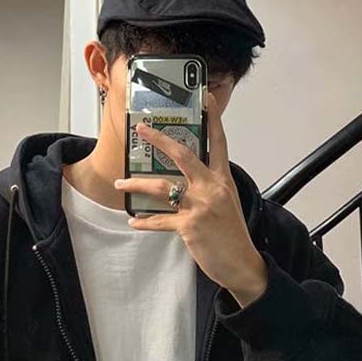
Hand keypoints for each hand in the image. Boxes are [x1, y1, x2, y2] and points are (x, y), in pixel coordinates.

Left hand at [113, 92, 267, 306]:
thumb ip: (209, 189)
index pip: (218, 143)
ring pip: (162, 187)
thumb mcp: (226, 204)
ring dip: (136, 185)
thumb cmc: (232, 235)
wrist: (241, 263)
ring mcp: (200, 206)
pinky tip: (134, 221)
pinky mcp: (189, 226)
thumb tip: (185, 182)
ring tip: (120, 185)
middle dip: (159, 140)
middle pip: (182, 155)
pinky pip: (160, 220)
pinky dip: (145, 222)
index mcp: (223, 180)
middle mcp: (212, 188)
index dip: (211, 119)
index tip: (204, 97)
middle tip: (142, 129)